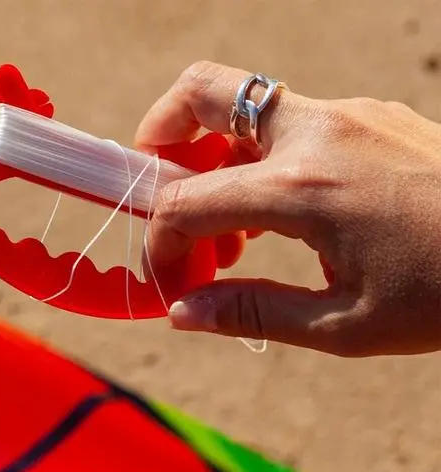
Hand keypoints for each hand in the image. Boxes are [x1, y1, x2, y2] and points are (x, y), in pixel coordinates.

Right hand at [136, 60, 440, 356]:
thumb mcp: (341, 325)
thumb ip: (250, 313)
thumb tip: (181, 313)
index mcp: (302, 191)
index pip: (184, 201)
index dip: (159, 245)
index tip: (170, 283)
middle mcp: (318, 134)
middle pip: (205, 91)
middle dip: (159, 134)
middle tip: (154, 185)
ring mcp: (349, 116)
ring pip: (247, 107)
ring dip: (215, 160)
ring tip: (233, 235)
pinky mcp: (372, 118)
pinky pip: (293, 122)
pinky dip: (263, 161)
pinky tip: (283, 218)